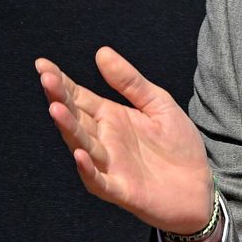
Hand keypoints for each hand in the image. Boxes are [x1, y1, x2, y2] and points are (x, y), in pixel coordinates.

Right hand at [35, 48, 213, 234]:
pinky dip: (87, 169)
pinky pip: (99, 180)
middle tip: (46, 79)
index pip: (79, 97)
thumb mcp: (159, 105)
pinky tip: (80, 154)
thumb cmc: (178, 147)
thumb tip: (101, 52)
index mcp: (111, 118)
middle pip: (75, 117)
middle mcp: (103, 140)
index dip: (61, 82)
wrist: (199, 187)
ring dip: (68, 129)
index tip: (42, 64)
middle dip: (59, 99)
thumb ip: (131, 83)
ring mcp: (109, 165)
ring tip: (56, 109)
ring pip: (81, 145)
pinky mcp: (120, 189)